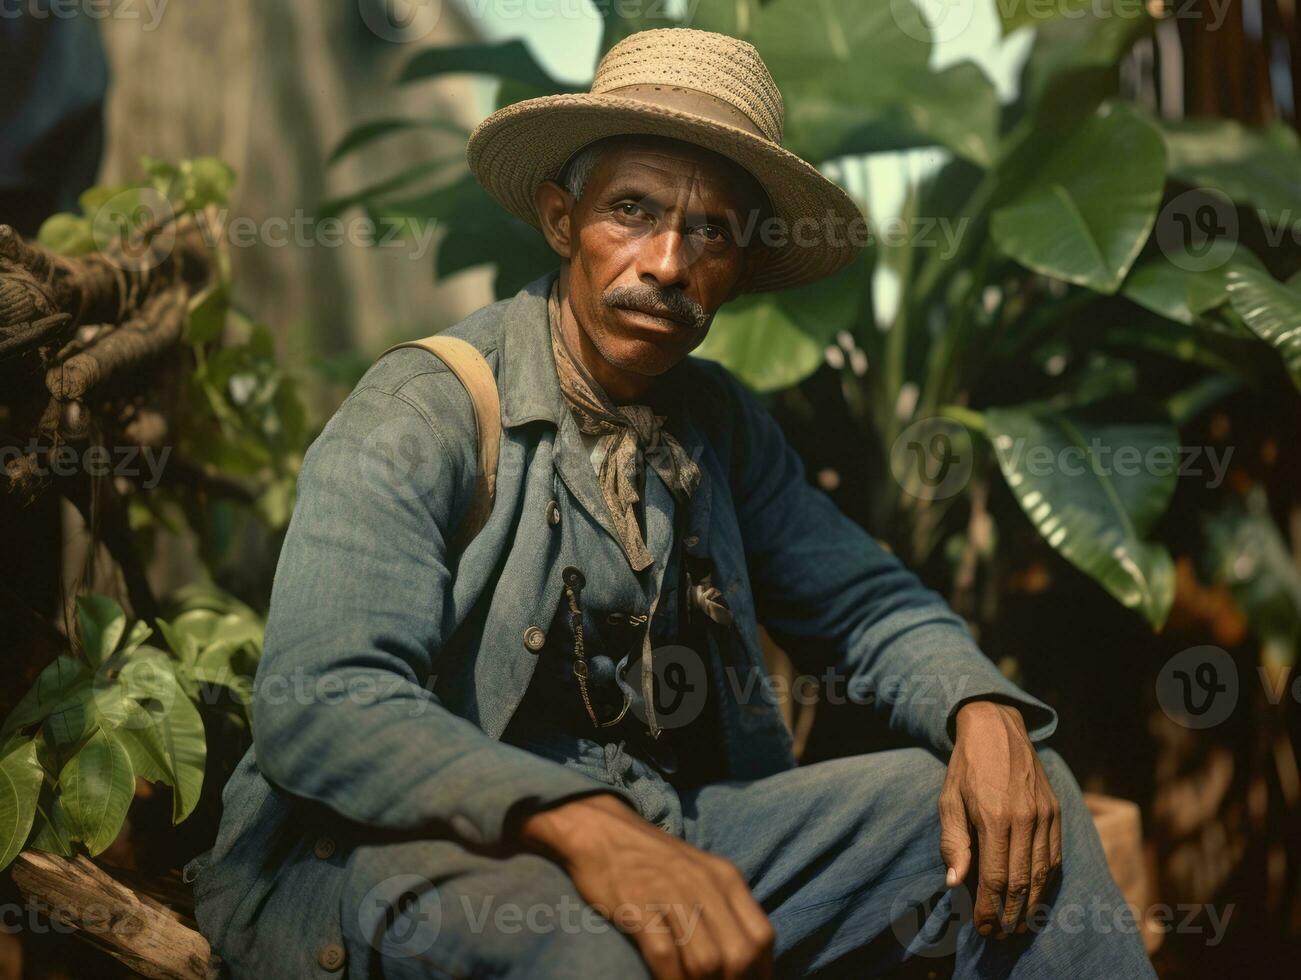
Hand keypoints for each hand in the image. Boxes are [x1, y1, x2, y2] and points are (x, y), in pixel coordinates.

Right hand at [519, 793, 773, 979]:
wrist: (602, 829)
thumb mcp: (700, 873)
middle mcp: (705, 886)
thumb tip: (742, 956)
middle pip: (739, 955)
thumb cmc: (652, 859)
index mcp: (726, 878)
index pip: (762, 937)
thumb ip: (723, 908)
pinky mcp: (638, 906)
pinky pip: (666, 958)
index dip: (760, 972)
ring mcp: (671, 895)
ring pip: (706, 962)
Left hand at [939, 701, 1061, 938]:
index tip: (983, 929)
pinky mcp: (1057, 811)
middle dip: (1011, 914)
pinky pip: (1055, 855)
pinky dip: (1046, 881)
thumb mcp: (948, 800)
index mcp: (994, 817)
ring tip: (1019, 925)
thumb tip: (955, 883)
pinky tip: (1035, 894)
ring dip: (1032, 904)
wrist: (997, 728)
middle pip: (1022, 882)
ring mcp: (1045, 815)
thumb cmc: (966, 767)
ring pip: (1043, 873)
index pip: (995, 878)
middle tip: (1000, 935)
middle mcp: (1025, 818)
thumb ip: (953, 842)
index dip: (990, 909)